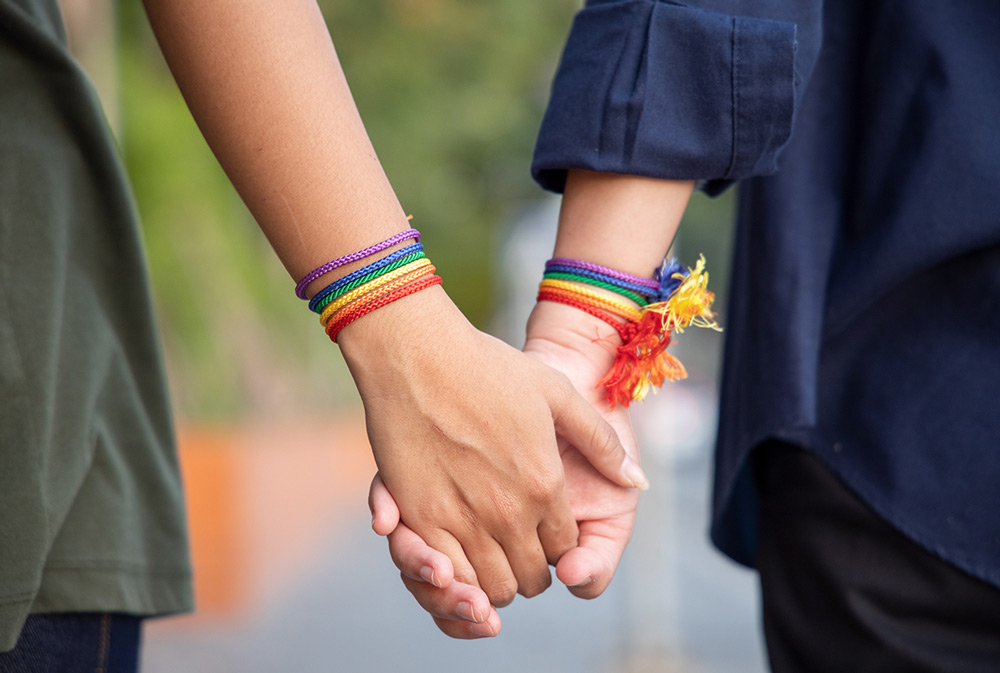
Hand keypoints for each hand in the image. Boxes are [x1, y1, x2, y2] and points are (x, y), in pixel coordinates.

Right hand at [342, 286, 644, 608]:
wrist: (418, 355)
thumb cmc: (488, 367)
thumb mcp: (558, 393)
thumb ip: (601, 442)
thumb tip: (636, 480)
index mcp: (545, 486)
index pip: (564, 550)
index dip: (559, 548)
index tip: (545, 534)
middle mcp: (508, 513)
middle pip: (529, 580)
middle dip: (529, 571)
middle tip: (518, 549)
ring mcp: (462, 519)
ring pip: (490, 588)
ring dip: (493, 582)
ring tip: (488, 555)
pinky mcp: (419, 518)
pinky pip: (447, 577)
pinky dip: (456, 579)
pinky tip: (456, 557)